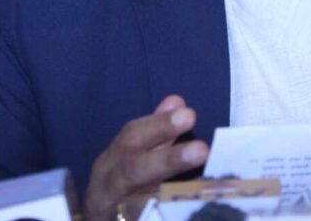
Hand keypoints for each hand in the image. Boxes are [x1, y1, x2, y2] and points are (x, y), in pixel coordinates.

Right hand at [84, 95, 208, 220]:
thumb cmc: (120, 188)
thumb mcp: (132, 158)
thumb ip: (156, 132)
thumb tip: (177, 102)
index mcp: (111, 162)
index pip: (132, 138)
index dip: (160, 125)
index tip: (189, 115)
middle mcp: (108, 188)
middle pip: (134, 171)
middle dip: (168, 159)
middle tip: (201, 150)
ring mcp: (116, 214)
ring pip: (139, 205)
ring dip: (170, 195)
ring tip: (200, 189)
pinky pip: (147, 220)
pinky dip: (166, 216)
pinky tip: (189, 213)